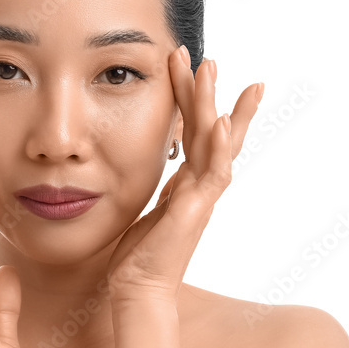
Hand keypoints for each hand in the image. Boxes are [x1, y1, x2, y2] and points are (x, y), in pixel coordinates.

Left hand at [105, 47, 263, 301]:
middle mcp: (199, 186)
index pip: (197, 134)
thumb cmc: (134, 255)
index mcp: (186, 183)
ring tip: (212, 69)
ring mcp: (202, 197)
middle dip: (210, 93)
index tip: (197, 69)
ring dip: (214, 102)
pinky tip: (221, 120)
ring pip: (215, 140)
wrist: (137, 289)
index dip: (198, 102)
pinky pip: (214, 172)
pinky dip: (220, 145)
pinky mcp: (197, 210)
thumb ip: (145, 184)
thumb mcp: (139, 206)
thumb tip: (127, 164)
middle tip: (210, 58)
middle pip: (212, 129)